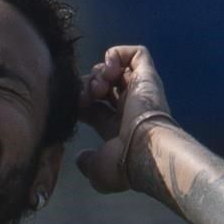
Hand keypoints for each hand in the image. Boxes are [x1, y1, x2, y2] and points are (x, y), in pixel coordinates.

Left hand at [75, 45, 172, 192]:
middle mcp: (130, 107)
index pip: (95, 106)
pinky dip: (117, 56)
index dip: (81, 102)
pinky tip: (109, 70)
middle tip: (86, 98)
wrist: (145, 150)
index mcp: (118, 127)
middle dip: (88, 86)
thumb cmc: (124, 163)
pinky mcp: (148, 76)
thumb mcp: (98, 170)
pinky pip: (136, 53)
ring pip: (115, 68)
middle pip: (102, 85)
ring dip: (99, 72)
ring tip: (99, 88)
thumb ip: (87, 163)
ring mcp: (140, 90)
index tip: (76, 108)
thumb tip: (80, 159)